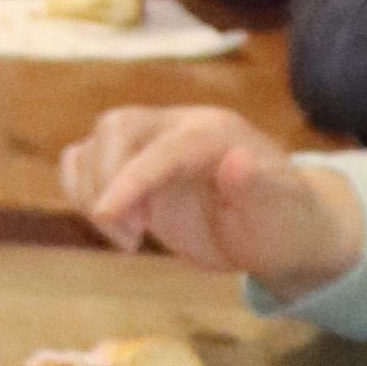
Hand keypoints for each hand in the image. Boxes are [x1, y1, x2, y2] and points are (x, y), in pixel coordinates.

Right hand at [57, 105, 364, 290]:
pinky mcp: (134, 168)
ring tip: (129, 238)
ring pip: (96, 142)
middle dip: (107, 181)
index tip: (104, 216)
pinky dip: (82, 189)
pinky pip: (86, 160)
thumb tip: (236, 161)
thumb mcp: (281, 216)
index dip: (129, 178)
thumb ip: (258, 189)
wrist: (281, 230)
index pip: (162, 147)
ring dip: (93, 191)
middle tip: (133, 237)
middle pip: (118, 127)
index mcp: (215, 134)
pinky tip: (112, 224)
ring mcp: (153, 146)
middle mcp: (179, 129)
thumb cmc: (284, 225)